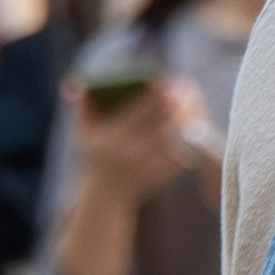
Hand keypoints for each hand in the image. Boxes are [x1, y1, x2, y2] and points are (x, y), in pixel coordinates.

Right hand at [73, 74, 208, 206]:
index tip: (168, 79)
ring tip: (196, 101)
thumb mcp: (81, 131)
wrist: (106, 195)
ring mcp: (150, 167)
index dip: (159, 94)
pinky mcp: (164, 175)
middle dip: (181, 103)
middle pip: (166, 123)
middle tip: (189, 86)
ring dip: (192, 118)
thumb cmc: (94, 155)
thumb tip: (77, 82)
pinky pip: (185, 153)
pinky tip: (198, 121)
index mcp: (113, 139)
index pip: (142, 111)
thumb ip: (79, 104)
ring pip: (180, 138)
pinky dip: (193, 137)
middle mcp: (132, 155)